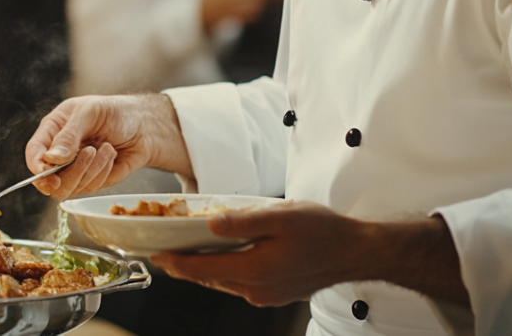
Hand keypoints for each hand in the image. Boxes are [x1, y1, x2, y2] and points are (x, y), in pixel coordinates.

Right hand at [24, 95, 191, 199]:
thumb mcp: (90, 113)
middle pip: (49, 179)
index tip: (48, 174)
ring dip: (92, 169)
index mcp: (53, 131)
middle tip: (89, 152)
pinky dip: (103, 171)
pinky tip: (111, 154)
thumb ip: (69, 135)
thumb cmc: (116, 112)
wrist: (145, 126)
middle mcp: (60, 153)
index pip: (34, 153)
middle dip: (72, 170)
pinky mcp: (92, 181)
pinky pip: (91, 187)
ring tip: (106, 148)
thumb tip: (51, 158)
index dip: (37, 167)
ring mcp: (75, 169)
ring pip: (70, 188)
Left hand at [153, 202, 468, 307]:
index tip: (155, 255)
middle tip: (164, 250)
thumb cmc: (323, 230)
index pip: (201, 270)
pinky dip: (227, 269)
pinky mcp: (275, 293)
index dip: (175, 263)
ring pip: (224, 281)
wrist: (356, 251)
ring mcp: (266, 295)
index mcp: (254, 271)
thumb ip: (242, 221)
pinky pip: (241, 282)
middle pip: (209, 278)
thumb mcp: (279, 216)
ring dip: (206, 267)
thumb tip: (210, 224)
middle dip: (185, 265)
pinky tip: (226, 253)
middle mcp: (256, 290)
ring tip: (190, 249)